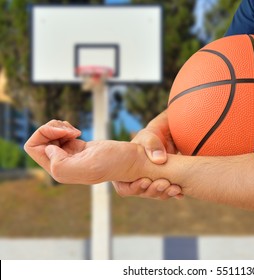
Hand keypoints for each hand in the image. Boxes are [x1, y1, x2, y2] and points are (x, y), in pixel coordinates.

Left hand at [24, 120, 143, 184]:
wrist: (130, 159)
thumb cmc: (113, 163)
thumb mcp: (88, 166)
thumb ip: (61, 165)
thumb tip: (49, 150)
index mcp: (59, 171)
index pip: (33, 147)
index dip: (44, 133)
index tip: (65, 131)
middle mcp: (61, 165)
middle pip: (39, 139)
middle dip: (51, 128)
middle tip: (71, 129)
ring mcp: (68, 156)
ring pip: (49, 136)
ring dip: (59, 127)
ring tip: (75, 131)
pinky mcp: (77, 148)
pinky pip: (60, 135)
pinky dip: (66, 128)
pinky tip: (78, 132)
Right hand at [112, 111, 183, 198]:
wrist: (163, 140)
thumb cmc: (150, 138)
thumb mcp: (148, 138)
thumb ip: (151, 146)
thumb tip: (159, 160)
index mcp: (125, 174)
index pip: (124, 189)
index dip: (134, 188)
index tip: (146, 180)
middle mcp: (136, 181)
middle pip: (142, 193)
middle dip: (153, 190)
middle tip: (164, 183)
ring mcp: (150, 184)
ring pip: (155, 194)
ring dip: (164, 193)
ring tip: (175, 188)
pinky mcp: (161, 184)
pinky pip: (166, 192)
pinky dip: (173, 193)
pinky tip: (180, 193)